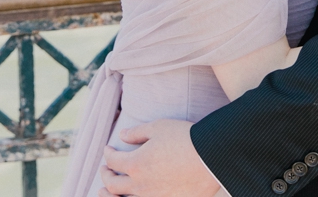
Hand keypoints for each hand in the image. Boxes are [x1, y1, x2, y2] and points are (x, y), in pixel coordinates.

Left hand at [98, 119, 221, 196]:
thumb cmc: (185, 138)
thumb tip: (121, 135)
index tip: (108, 149)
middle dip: (105, 175)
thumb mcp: (158, 128)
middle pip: (112, 185)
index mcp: (136, 164)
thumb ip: (136, 133)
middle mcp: (140, 185)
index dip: (107, 154)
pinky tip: (134, 195)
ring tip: (108, 192)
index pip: (112, 161)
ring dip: (112, 196)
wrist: (212, 158)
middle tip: (105, 170)